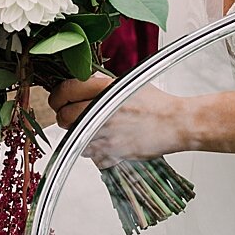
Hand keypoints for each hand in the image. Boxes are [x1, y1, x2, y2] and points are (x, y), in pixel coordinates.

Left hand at [49, 75, 192, 164]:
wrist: (176, 124)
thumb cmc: (156, 104)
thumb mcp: (127, 81)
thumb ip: (101, 82)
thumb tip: (80, 82)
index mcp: (106, 90)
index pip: (66, 90)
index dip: (58, 95)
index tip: (59, 98)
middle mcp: (103, 112)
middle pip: (64, 116)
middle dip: (64, 115)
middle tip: (70, 113)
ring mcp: (106, 135)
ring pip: (73, 136)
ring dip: (77, 132)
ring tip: (92, 126)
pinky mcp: (111, 153)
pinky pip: (88, 153)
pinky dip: (90, 147)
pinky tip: (102, 139)